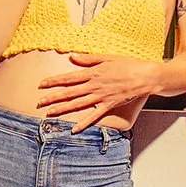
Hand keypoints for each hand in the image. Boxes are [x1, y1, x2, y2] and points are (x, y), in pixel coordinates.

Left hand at [36, 52, 156, 128]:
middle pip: (70, 92)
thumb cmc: (128, 65)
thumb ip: (89, 59)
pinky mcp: (109, 105)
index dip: (54, 81)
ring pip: (78, 104)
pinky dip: (84, 123)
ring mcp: (101, 97)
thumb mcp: (107, 57)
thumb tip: (72, 57)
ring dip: (63, 109)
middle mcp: (94, 86)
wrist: (145, 76)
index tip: (42, 84)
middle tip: (40, 102)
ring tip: (50, 113)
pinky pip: (94, 116)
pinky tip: (74, 129)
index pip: (69, 77)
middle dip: (53, 97)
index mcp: (93, 73)